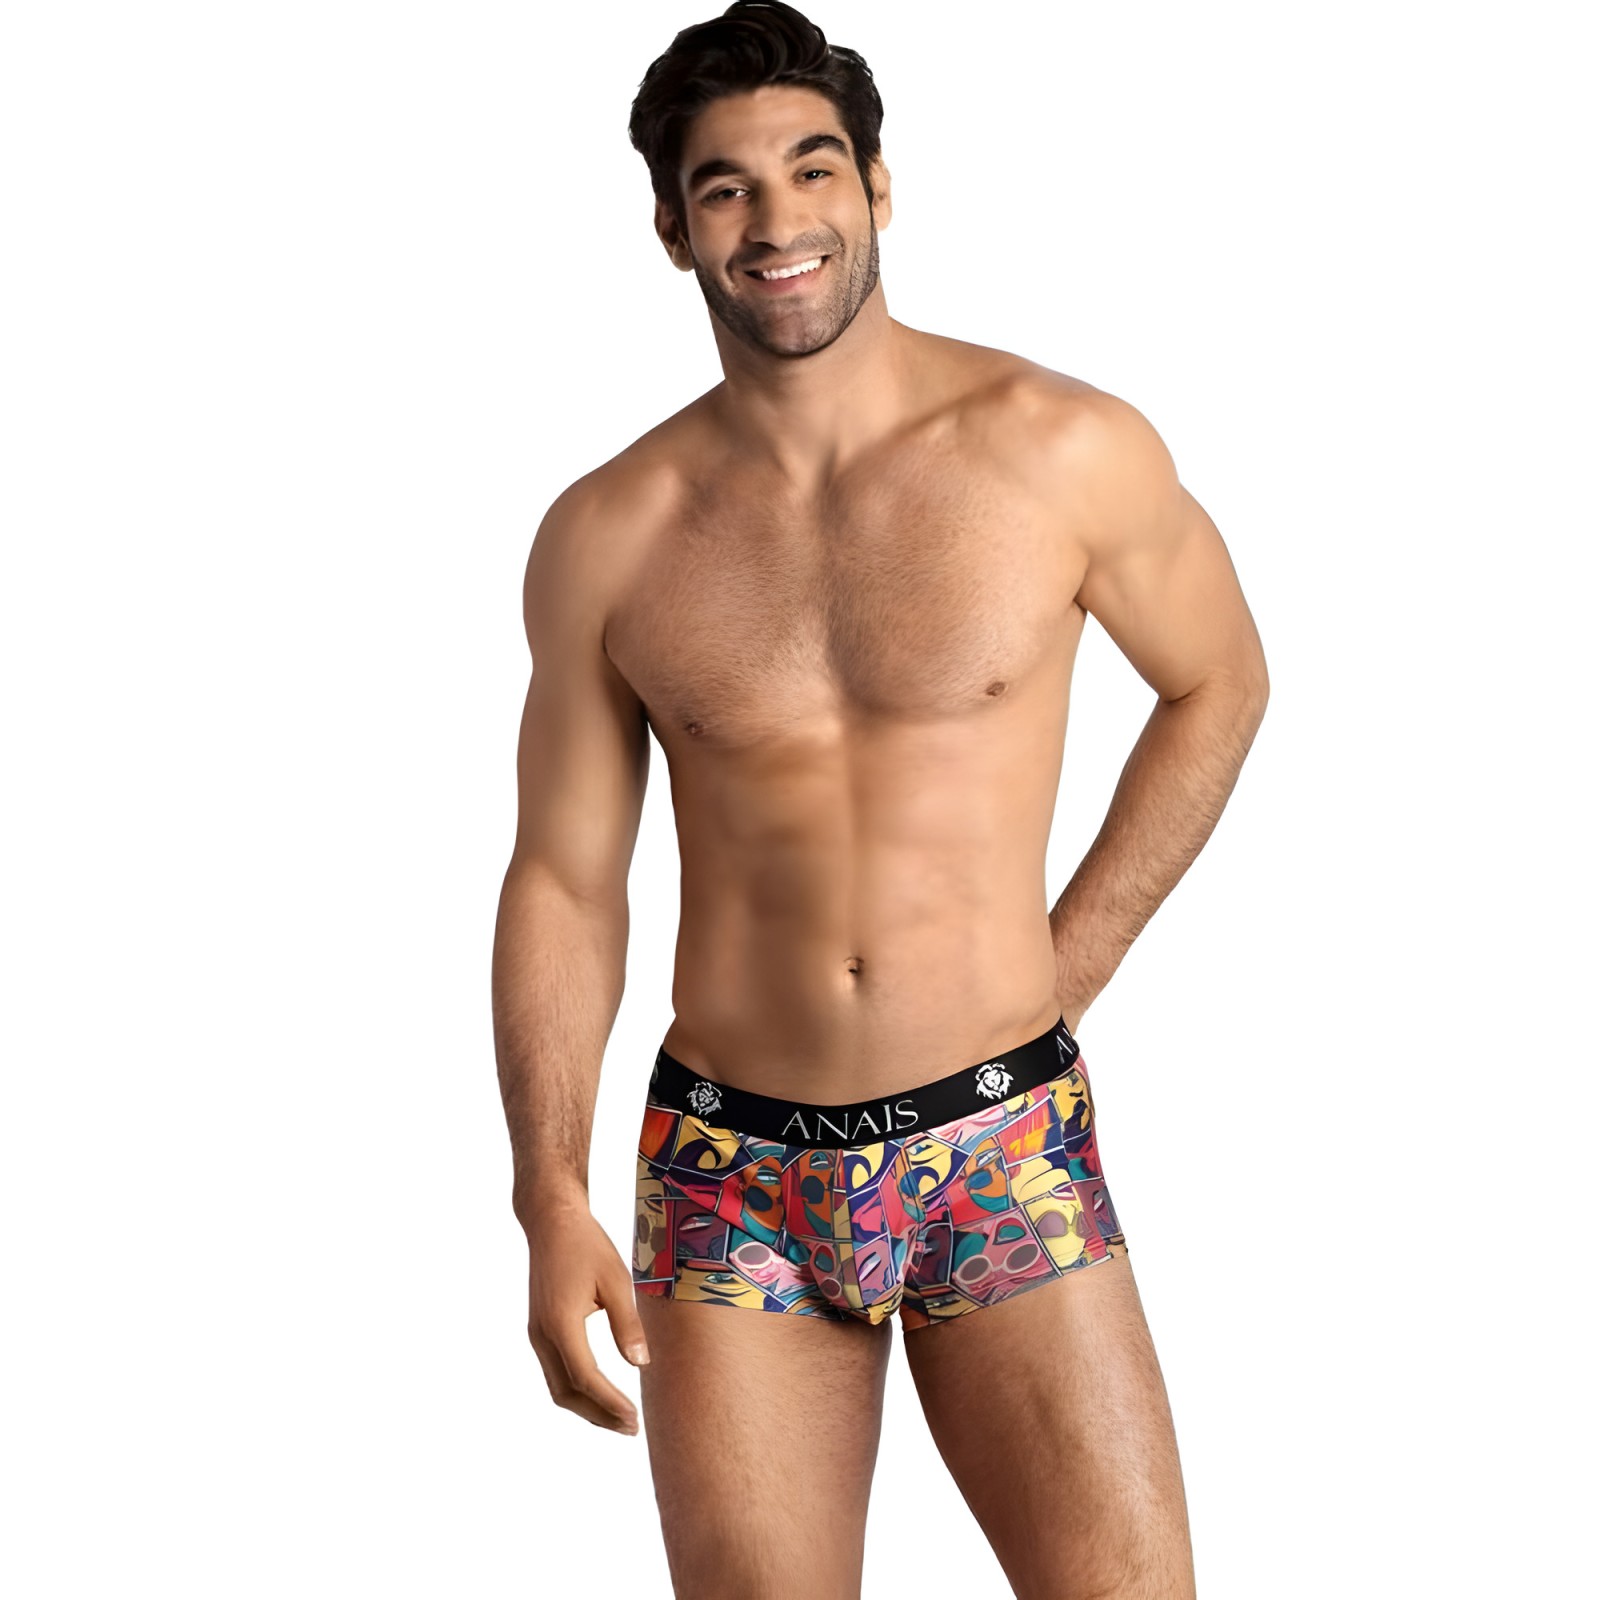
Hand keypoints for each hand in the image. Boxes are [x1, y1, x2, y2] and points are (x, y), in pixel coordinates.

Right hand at [524, 1198, 649, 1435]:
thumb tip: (640, 1365)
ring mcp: (537, 1334)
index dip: (610, 1403)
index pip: (586, 1378)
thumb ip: (627, 1325)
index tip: (634, 1418)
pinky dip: (577, 1390)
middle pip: (566, 1393)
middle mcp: (542, 1334)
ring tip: (619, 1418)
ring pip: (557, 1386)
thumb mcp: (617, 1281)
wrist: (552, 1222)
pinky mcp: (539, 1329)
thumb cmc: (587, 1246)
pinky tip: (600, 1392)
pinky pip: (555, 1371)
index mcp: (561, 1323)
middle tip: (631, 1427)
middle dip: (597, 1416)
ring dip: (586, 1407)